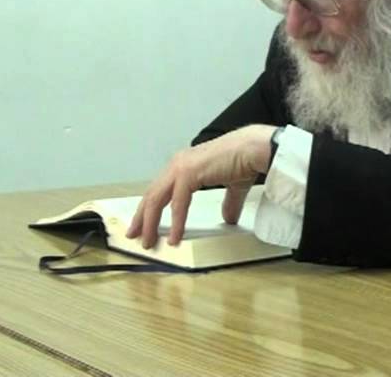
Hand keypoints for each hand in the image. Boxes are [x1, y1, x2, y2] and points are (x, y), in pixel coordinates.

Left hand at [125, 124, 276, 247]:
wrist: (255, 149)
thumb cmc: (246, 160)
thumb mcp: (232, 186)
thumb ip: (227, 202)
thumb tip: (228, 218)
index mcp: (185, 164)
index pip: (160, 189)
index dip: (150, 208)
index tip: (143, 224)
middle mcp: (178, 163)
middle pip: (152, 195)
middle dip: (142, 217)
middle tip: (135, 236)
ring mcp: (181, 167)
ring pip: (157, 199)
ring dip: (151, 223)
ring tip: (148, 241)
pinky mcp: (189, 173)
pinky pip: (178, 204)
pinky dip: (175, 222)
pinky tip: (175, 237)